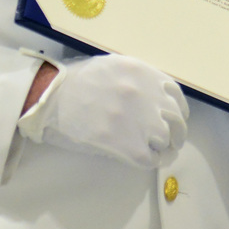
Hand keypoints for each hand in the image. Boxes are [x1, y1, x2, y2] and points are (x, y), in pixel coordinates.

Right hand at [18, 54, 187, 168]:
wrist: (50, 98)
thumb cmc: (75, 82)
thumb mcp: (111, 67)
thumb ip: (136, 79)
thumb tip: (152, 99)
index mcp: (141, 72)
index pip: (175, 95)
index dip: (177, 110)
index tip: (173, 118)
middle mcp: (145, 94)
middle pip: (176, 119)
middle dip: (176, 132)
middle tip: (171, 140)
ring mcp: (138, 120)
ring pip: (166, 140)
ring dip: (163, 146)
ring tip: (156, 150)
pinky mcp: (127, 144)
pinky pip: (151, 158)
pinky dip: (152, 160)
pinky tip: (145, 159)